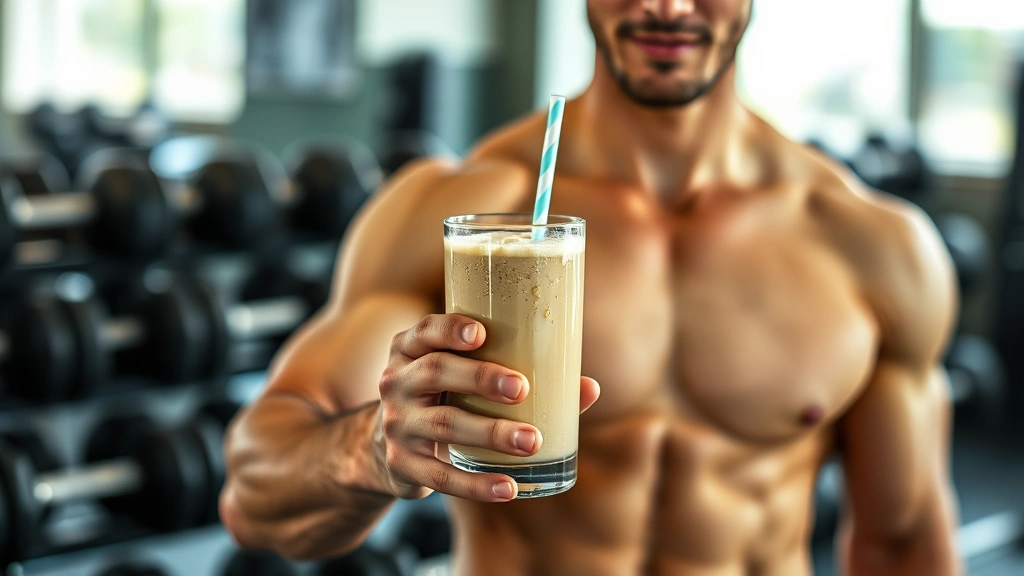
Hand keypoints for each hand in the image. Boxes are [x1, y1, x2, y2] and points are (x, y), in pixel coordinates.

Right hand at [374, 313, 598, 501]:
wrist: (387, 446)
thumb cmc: (446, 398)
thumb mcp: (463, 378)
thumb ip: (519, 374)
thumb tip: (589, 388)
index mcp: (411, 349)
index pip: (425, 331)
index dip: (449, 329)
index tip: (480, 333)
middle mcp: (397, 381)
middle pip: (436, 372)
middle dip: (480, 378)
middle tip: (522, 389)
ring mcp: (397, 424)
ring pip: (444, 425)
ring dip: (490, 432)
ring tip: (531, 441)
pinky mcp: (402, 464)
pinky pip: (440, 477)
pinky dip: (477, 485)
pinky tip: (509, 487)